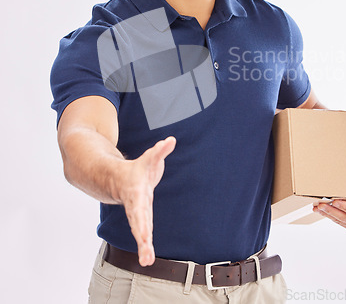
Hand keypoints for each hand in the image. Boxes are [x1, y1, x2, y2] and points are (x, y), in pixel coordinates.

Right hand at [116, 136, 175, 265]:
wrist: (119, 178)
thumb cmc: (138, 169)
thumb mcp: (150, 158)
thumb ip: (160, 151)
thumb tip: (171, 140)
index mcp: (136, 192)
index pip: (140, 207)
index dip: (141, 220)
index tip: (144, 234)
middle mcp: (135, 205)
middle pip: (138, 223)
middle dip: (142, 237)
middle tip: (146, 254)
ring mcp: (137, 214)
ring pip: (140, 231)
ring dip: (143, 246)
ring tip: (147, 261)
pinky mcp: (141, 219)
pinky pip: (143, 233)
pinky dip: (145, 246)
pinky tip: (148, 259)